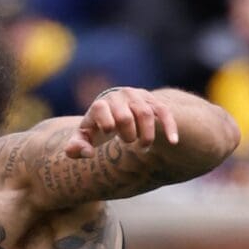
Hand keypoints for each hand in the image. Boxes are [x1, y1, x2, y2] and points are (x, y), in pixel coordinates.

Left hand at [64, 87, 178, 158]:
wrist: (115, 111)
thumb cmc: (97, 128)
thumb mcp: (84, 137)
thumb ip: (76, 147)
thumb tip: (85, 152)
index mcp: (101, 104)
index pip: (100, 109)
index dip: (106, 124)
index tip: (110, 134)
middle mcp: (119, 96)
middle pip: (126, 117)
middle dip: (128, 136)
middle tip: (128, 144)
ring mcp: (138, 97)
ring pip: (146, 115)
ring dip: (146, 135)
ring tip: (143, 148)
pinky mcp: (153, 101)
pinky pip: (164, 112)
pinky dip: (169, 127)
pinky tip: (173, 142)